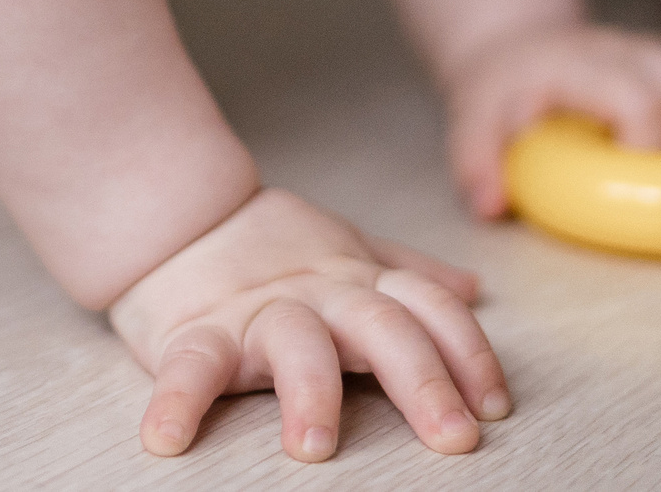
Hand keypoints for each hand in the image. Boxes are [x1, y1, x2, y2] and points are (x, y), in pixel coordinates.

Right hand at [107, 188, 508, 462]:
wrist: (176, 214)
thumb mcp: (346, 251)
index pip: (428, 308)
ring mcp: (258, 313)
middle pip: (382, 327)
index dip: (468, 351)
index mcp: (357, 282)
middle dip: (424, 380)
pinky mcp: (195, 332)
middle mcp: (318, 296)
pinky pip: (189, 366)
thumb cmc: (267, 247)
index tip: (493, 404)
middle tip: (453, 435)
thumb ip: (407, 273)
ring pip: (295, 344)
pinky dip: (177, 401)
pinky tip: (167, 437)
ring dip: (310, 393)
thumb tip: (471, 289)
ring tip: (315, 446)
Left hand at [443, 23, 660, 217]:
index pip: (629, 93)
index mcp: (570, 66)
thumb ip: (475, 162)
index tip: (641, 175)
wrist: (511, 48)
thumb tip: (493, 204)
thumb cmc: (497, 95)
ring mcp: (644, 50)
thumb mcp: (471, 121)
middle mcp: (614, 50)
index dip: (648, 137)